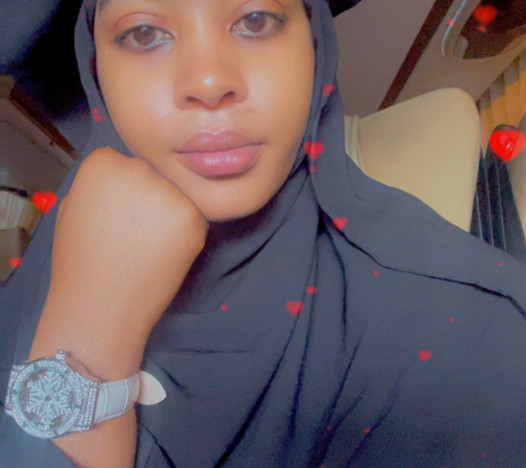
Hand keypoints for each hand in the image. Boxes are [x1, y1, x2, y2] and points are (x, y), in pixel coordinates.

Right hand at [29, 148, 207, 466]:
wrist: (101, 306)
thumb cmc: (82, 261)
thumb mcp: (75, 208)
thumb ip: (102, 185)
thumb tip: (127, 177)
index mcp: (103, 164)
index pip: (122, 163)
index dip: (122, 190)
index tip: (116, 213)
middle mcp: (138, 169)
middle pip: (152, 175)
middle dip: (149, 197)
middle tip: (136, 231)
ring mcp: (169, 193)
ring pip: (175, 195)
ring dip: (169, 213)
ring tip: (149, 244)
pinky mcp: (193, 218)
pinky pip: (192, 216)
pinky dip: (184, 233)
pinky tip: (165, 253)